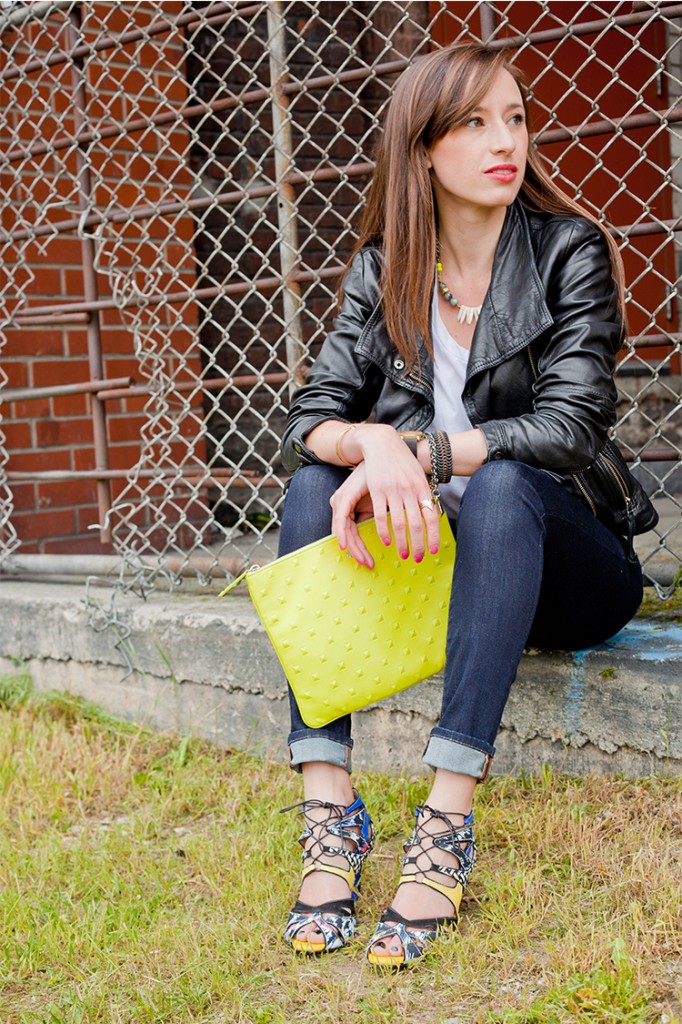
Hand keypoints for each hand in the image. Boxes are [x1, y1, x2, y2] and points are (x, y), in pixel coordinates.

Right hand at [330, 427, 440, 566]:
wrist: (383, 443)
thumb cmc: (402, 461)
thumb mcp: (418, 476)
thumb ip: (423, 494)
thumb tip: (431, 513)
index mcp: (422, 488)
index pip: (432, 516)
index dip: (434, 535)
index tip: (434, 550)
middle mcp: (410, 491)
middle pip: (416, 525)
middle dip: (418, 545)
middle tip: (418, 558)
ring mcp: (393, 491)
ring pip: (400, 524)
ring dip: (402, 543)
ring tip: (404, 554)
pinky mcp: (378, 491)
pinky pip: (382, 516)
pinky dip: (384, 531)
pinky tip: (387, 541)